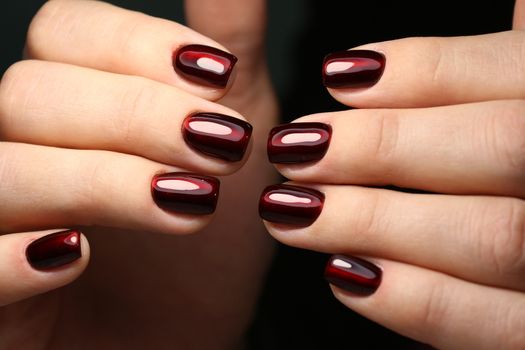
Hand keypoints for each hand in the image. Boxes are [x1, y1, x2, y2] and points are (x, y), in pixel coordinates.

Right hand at [0, 1, 276, 347]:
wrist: (195, 329)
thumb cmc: (212, 238)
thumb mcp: (234, 131)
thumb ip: (228, 47)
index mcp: (75, 103)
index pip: (64, 32)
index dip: (139, 47)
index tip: (220, 81)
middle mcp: (23, 149)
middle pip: (31, 94)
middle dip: (134, 115)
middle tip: (223, 147)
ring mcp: (0, 219)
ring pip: (2, 169)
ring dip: (100, 179)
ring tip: (191, 200)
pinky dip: (9, 258)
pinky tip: (75, 255)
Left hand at [261, 1, 524, 348]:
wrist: (522, 243)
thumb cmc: (507, 166)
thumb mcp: (513, 99)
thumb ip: (487, 72)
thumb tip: (391, 50)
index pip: (514, 71)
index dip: (425, 70)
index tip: (338, 76)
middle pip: (502, 148)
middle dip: (384, 145)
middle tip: (294, 149)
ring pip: (492, 236)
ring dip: (372, 221)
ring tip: (292, 209)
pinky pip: (495, 326)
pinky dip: (413, 300)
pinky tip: (344, 272)